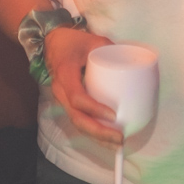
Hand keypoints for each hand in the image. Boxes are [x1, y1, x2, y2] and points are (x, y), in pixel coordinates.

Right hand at [44, 26, 122, 145]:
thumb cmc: (72, 41)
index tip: (113, 115)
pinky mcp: (68, 103)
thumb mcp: (92, 40)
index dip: (94, 108)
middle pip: (76, 118)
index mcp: (65, 74)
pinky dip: (93, 132)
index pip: (77, 97)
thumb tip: (132, 63)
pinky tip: (107, 139)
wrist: (51, 42)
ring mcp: (62, 99)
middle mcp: (60, 91)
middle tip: (119, 138)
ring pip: (77, 123)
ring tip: (117, 143)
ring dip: (97, 136)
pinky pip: (79, 119)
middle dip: (98, 132)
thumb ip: (111, 50)